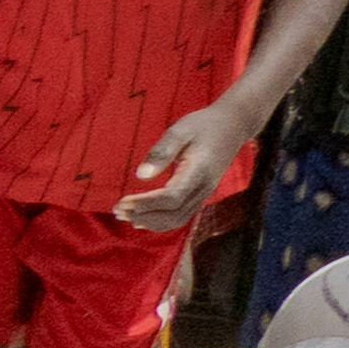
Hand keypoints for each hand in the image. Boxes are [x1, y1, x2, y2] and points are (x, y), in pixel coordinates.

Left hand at [115, 101, 256, 231]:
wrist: (232, 126)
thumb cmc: (203, 125)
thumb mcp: (180, 131)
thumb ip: (161, 152)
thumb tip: (141, 176)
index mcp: (199, 171)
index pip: (172, 197)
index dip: (145, 204)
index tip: (122, 202)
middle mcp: (204, 187)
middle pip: (174, 214)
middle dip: (144, 216)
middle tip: (116, 211)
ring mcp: (204, 193)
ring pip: (178, 219)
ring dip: (149, 222)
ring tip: (123, 216)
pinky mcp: (200, 194)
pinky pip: (181, 215)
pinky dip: (160, 221)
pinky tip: (140, 220)